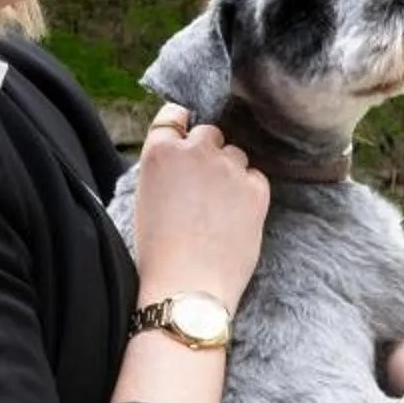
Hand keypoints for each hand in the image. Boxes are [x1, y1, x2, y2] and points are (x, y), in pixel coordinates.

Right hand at [129, 103, 267, 306]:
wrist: (187, 287)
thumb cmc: (159, 251)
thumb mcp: (146, 196)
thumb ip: (166, 168)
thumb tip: (184, 154)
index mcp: (160, 151)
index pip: (174, 115)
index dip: (182, 127)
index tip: (186, 139)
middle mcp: (196, 151)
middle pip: (210, 133)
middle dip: (208, 152)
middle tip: (203, 186)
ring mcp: (229, 168)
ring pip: (236, 155)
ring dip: (230, 172)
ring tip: (219, 208)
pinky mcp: (257, 188)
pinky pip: (256, 177)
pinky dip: (250, 192)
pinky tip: (236, 217)